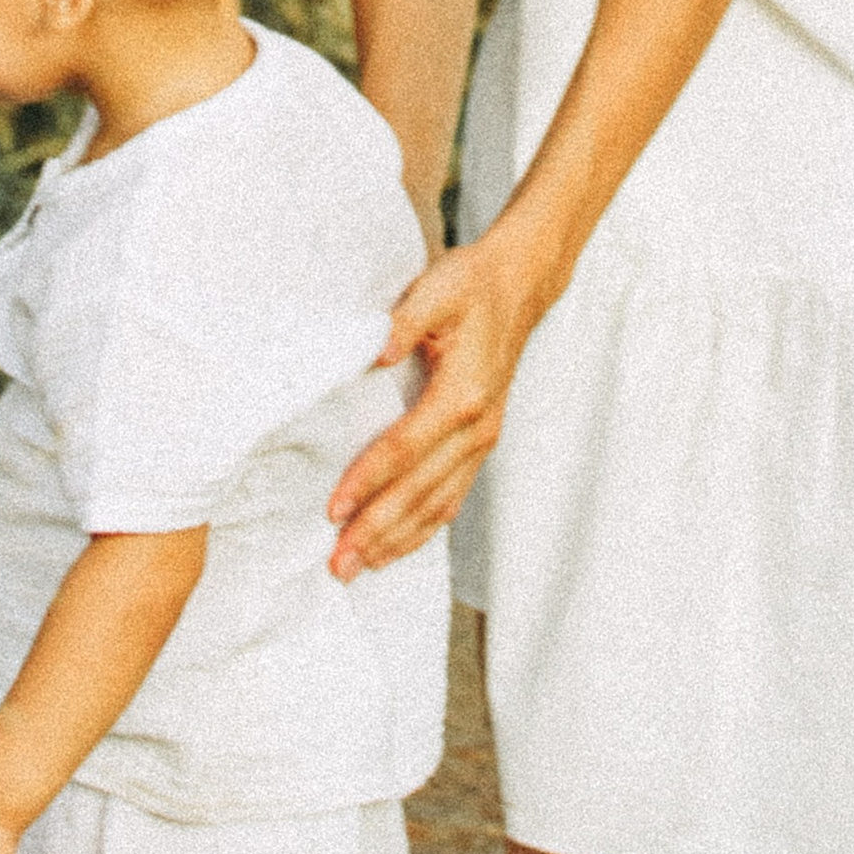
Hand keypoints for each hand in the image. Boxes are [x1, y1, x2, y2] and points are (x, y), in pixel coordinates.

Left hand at [328, 230, 547, 574]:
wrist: (519, 287)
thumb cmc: (473, 286)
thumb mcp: (437, 289)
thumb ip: (402, 321)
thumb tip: (372, 354)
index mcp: (462, 394)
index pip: (406, 449)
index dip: (369, 481)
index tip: (334, 509)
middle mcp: (477, 427)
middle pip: (421, 491)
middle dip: (378, 530)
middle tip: (339, 564)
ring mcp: (482, 440)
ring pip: (439, 504)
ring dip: (398, 540)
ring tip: (358, 567)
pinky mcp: (480, 443)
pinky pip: (452, 497)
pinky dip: (424, 527)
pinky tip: (396, 546)